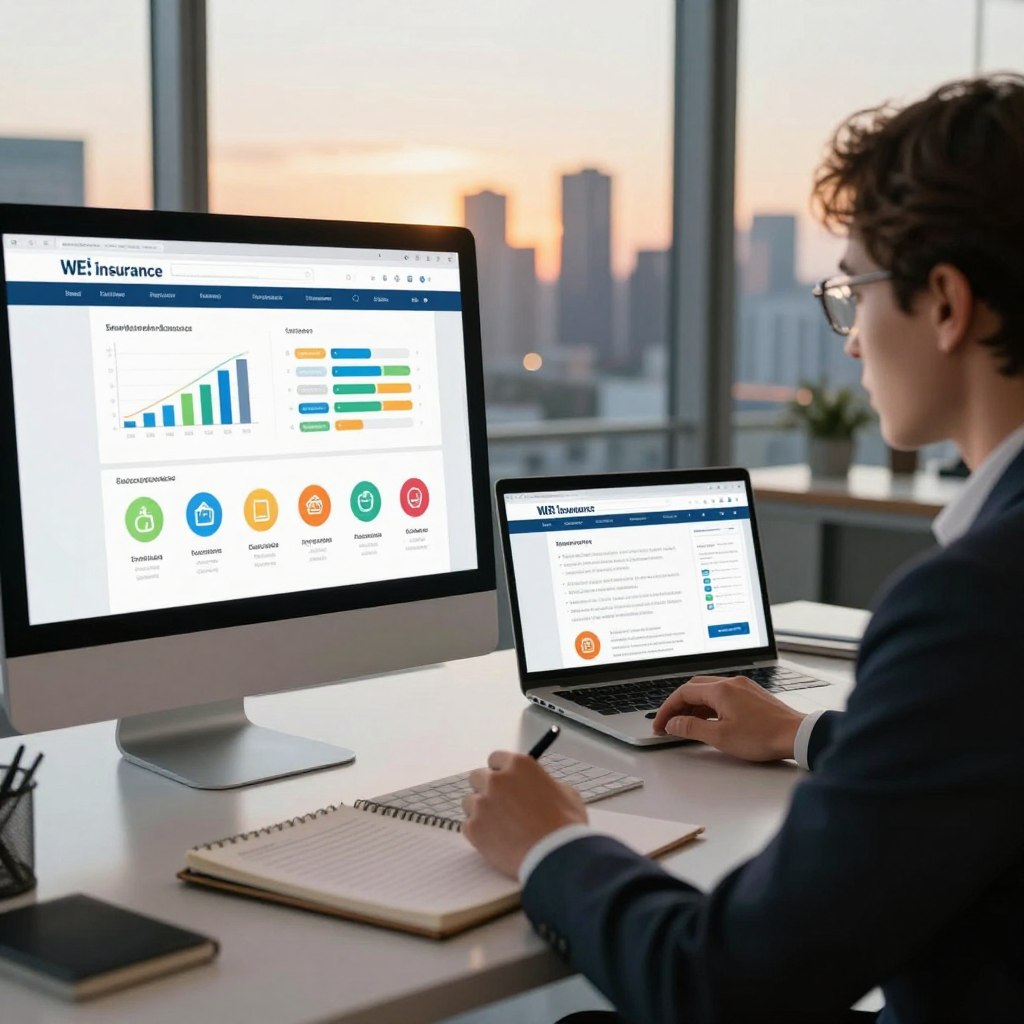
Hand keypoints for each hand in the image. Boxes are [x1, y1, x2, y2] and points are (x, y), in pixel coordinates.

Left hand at [462, 751, 587, 877]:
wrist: (554, 856)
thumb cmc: (565, 825)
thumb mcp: (565, 793)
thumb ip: (544, 784)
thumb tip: (537, 787)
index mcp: (518, 765)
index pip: (496, 759)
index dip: (500, 771)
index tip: (505, 782)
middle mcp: (496, 780)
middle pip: (477, 777)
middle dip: (486, 788)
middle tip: (500, 804)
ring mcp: (482, 803)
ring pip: (469, 801)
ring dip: (480, 810)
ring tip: (498, 826)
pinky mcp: (474, 828)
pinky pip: (467, 825)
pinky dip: (478, 831)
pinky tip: (494, 840)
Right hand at [651, 675, 805, 761]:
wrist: (797, 735)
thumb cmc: (764, 736)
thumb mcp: (721, 737)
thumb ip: (692, 728)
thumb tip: (673, 723)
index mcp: (720, 690)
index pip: (683, 693)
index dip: (667, 710)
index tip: (660, 724)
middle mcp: (731, 682)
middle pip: (694, 688)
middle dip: (678, 705)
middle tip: (669, 723)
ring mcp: (742, 686)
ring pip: (709, 690)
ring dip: (694, 705)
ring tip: (686, 725)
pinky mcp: (751, 694)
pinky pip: (723, 694)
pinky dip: (709, 705)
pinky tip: (710, 719)